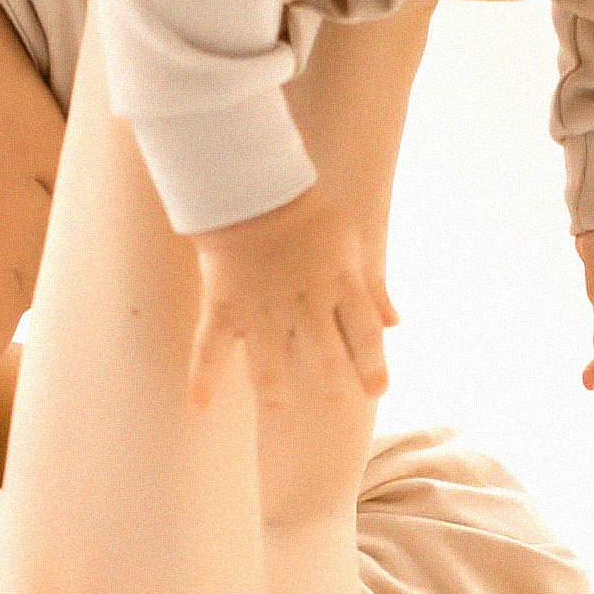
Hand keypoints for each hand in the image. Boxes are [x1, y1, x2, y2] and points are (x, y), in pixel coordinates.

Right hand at [190, 188, 397, 408]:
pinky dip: (202, 377)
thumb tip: (394, 323)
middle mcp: (303, 302)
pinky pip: (210, 347)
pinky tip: (199, 405)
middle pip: (324, 358)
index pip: (365, 336)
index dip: (373, 367)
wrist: (250, 186)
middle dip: (332, 385)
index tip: (377, 390)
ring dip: (274, 392)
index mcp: (339, 284)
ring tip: (278, 406)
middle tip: (333, 398)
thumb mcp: (350, 243)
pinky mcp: (224, 306)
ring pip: (269, 365)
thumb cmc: (307, 213)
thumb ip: (372, 287)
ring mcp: (261, 307)